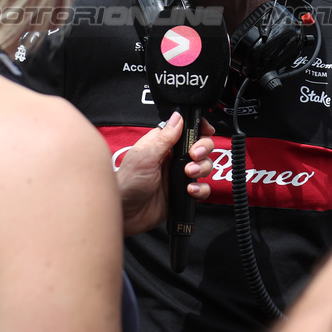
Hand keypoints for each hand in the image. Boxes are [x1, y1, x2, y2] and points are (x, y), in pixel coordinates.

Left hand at [117, 112, 215, 236]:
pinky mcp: (183, 193)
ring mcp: (179, 176)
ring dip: (202, 168)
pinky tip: (190, 191)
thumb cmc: (127, 183)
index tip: (206, 130)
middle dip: (203, 148)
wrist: (125, 215)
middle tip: (194, 155)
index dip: (199, 128)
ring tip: (188, 174)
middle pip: (201, 146)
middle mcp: (173, 159)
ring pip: (204, 166)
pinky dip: (201, 189)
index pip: (186, 130)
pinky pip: (202, 189)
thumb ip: (164, 139)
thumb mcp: (145, 157)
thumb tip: (177, 117)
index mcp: (162, 145)